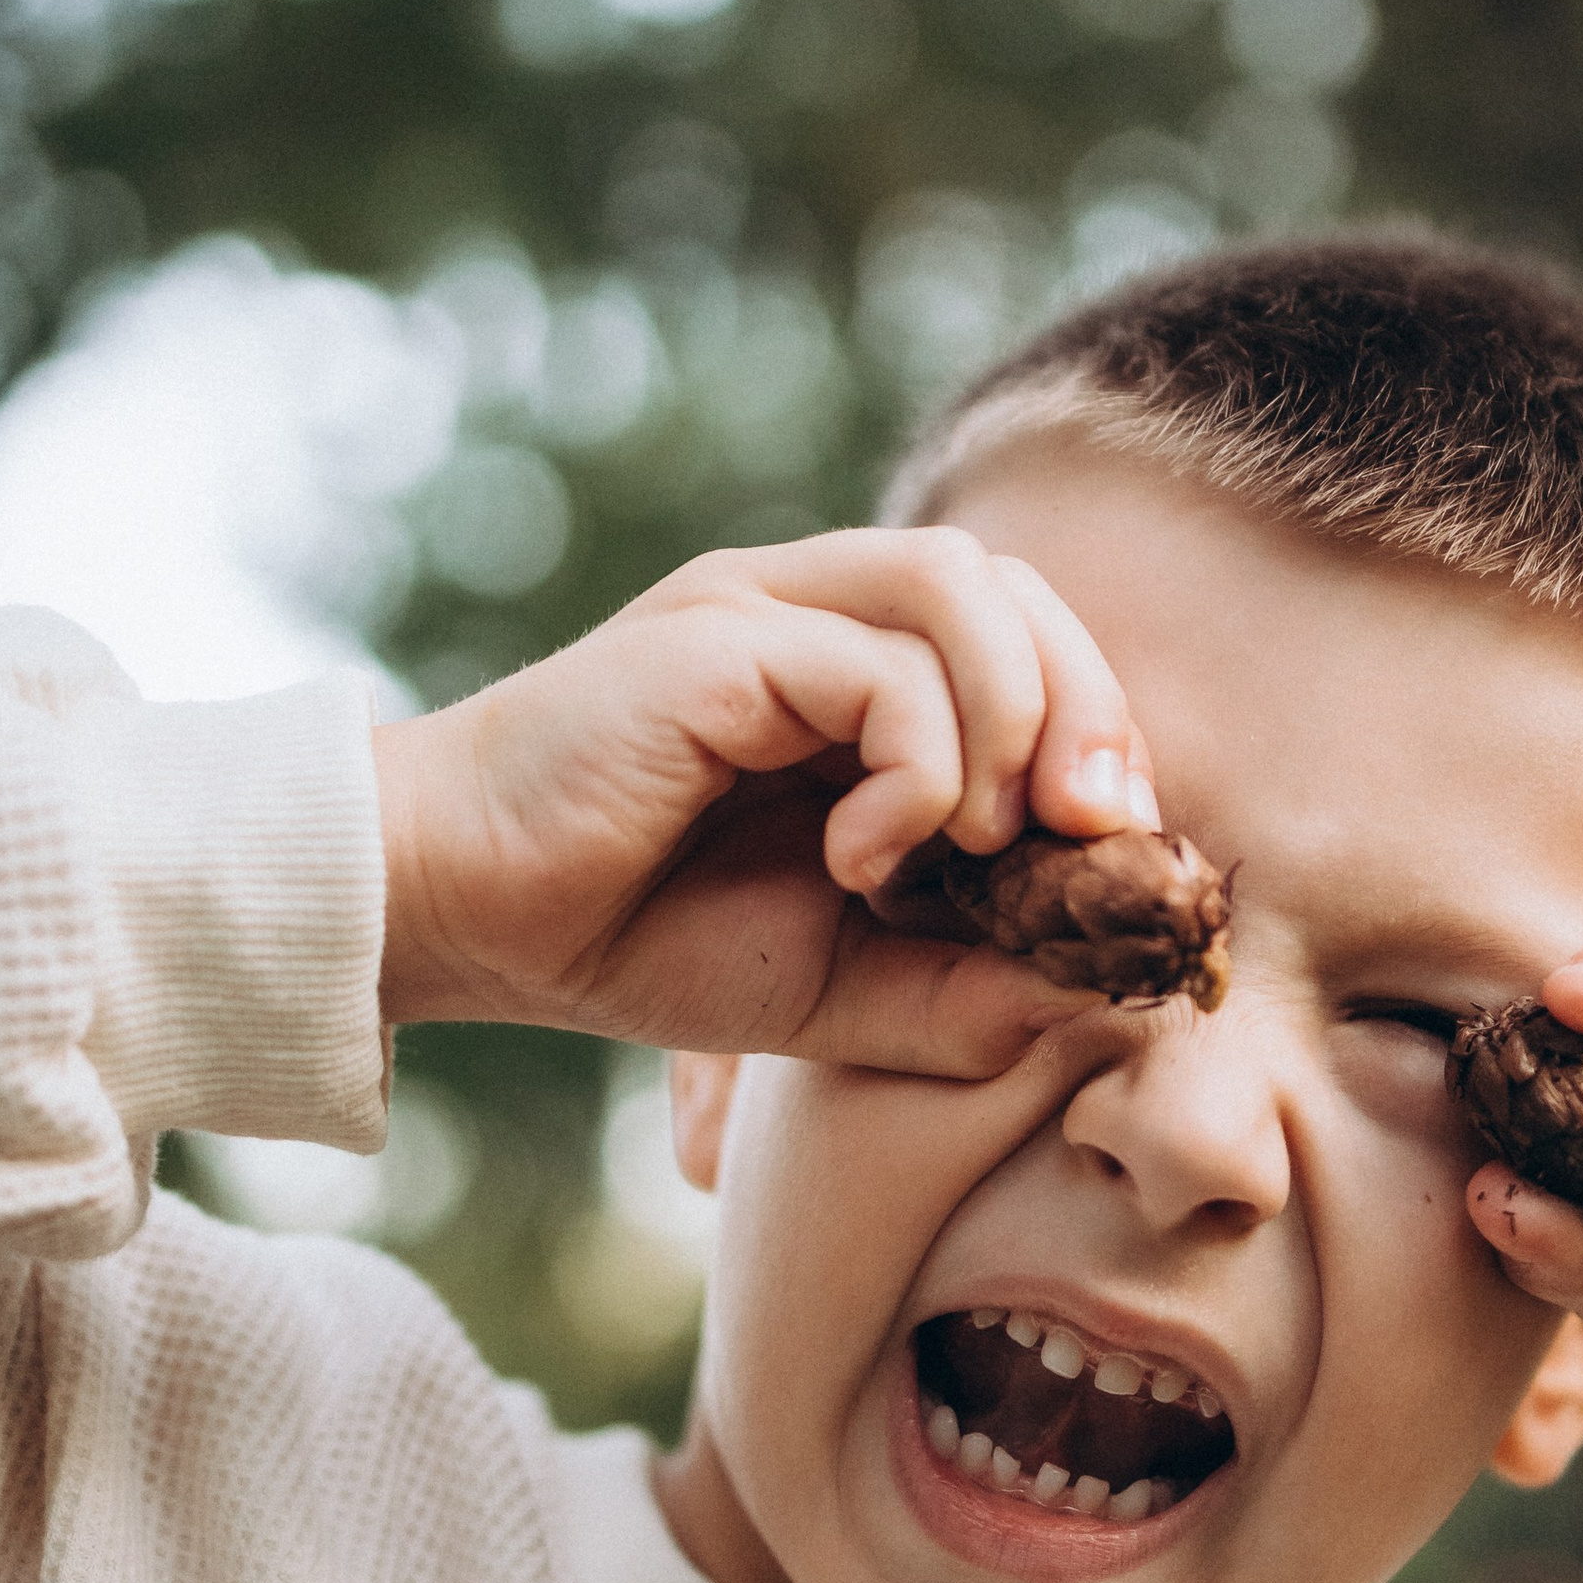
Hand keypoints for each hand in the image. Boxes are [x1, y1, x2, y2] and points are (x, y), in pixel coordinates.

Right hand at [373, 529, 1159, 1074]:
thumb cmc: (634, 940)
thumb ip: (969, 991)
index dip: (1101, 727)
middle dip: (1090, 707)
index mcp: (851, 672)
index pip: (1027, 636)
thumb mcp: (841, 989)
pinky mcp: (719, 639)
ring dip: (1018, 715)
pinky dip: (918, 767)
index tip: (1120, 856)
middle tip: (1094, 835)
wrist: (463, 926)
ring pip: (960, 584)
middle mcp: (813, 612)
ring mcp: (763, 611)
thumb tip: (1116, 998)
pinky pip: (878, 664)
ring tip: (987, 838)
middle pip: (1012, 584)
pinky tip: (867, 859)